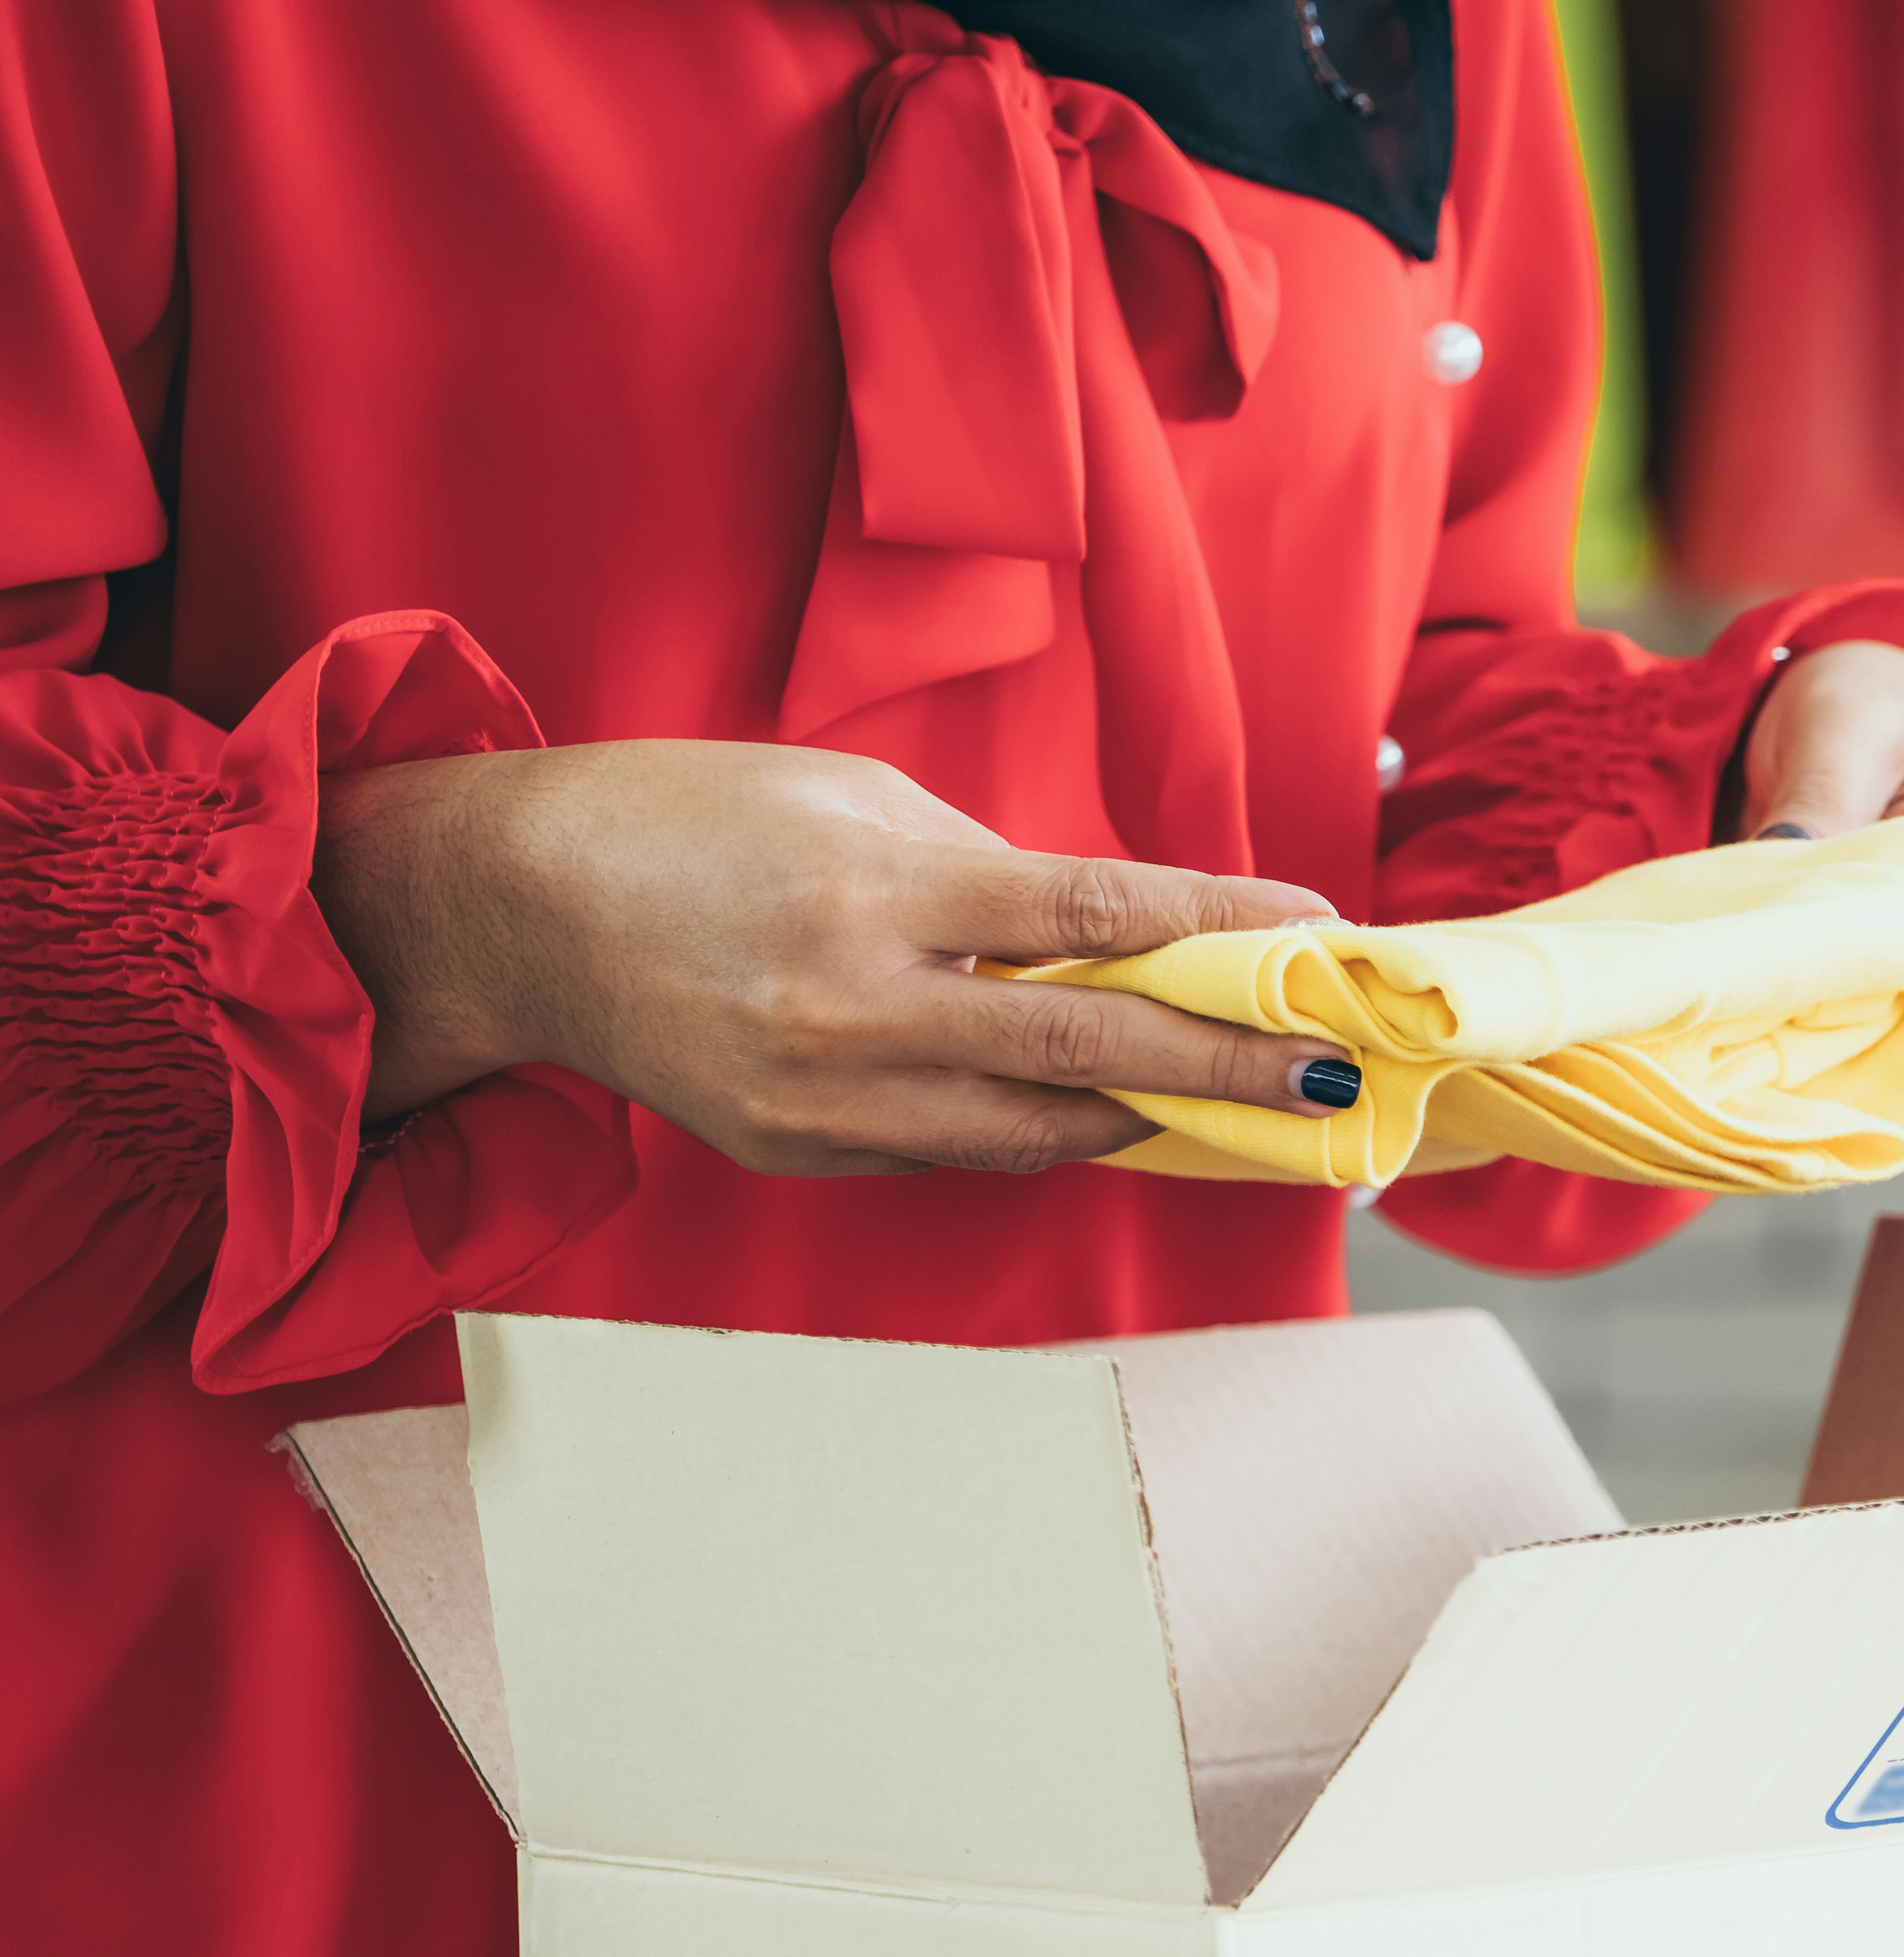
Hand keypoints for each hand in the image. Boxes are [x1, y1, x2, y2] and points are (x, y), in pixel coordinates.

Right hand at [315, 740, 1359, 1175]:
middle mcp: (853, 1011)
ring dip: (1154, 1111)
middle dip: (1226, 1063)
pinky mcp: (804, 1152)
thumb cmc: (691, 826)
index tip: (1314, 937)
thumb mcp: (851, 804)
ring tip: (1250, 1096)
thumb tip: (1124, 931)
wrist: (518, 911)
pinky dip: (1048, 1128)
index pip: (1091, 918)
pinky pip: (964, 1148)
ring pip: (1038, 1128)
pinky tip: (1115, 1108)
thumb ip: (992, 876)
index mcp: (872, 896)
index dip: (1216, 930)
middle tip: (1332, 1070)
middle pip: (1088, 1049)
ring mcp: (826, 1101)